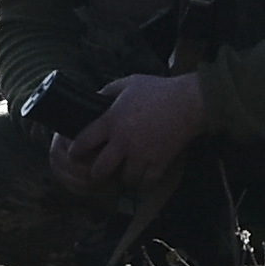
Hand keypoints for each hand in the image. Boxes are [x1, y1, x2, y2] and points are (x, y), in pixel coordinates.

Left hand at [50, 67, 211, 195]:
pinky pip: (146, 182)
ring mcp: (142, 155)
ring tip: (126, 171)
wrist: (188, 102)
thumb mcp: (128, 83)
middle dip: (96, 173)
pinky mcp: (159, 163)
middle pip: (100, 169)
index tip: (75, 155)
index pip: (84, 142)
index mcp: (112, 121)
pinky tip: (144, 173)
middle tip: (99, 171)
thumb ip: (108, 92)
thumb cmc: (157, 90)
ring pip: (125, 179)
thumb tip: (94, 100)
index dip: (76, 152)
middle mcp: (123, 142)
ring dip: (124, 176)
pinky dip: (144, 180)